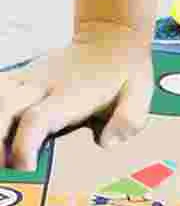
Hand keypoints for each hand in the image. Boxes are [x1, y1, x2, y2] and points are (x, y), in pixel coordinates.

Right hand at [0, 22, 152, 170]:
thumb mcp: (140, 91)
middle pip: (4, 108)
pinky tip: (2, 131)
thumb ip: (130, 117)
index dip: (25, 146)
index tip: (25, 169)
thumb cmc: (124, 70)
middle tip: (3, 168)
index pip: (38, 119)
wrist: (111, 37)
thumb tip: (108, 142)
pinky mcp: (19, 77)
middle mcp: (43, 83)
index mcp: (72, 92)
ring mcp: (28, 78)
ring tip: (0, 155)